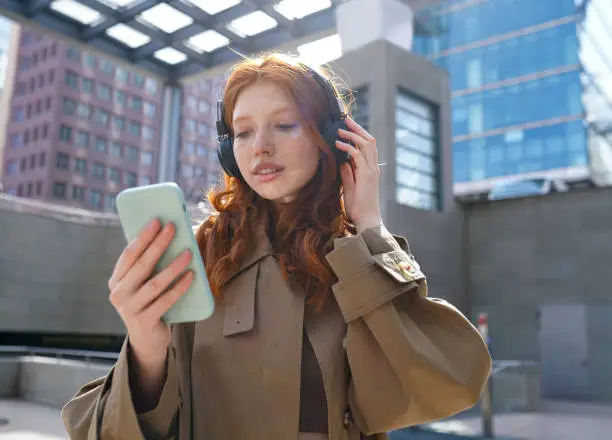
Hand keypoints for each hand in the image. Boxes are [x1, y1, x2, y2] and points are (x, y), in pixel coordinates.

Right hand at [108, 218, 193, 361]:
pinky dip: (179, 287)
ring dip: (173, 266)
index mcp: (116, 281)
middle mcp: (118, 294)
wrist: (146, 340)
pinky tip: (191, 275)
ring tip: (189, 253)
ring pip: (155, 283)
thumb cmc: (148, 303)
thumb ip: (147, 266)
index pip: (129, 254)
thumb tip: (168, 236)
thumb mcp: (141, 285)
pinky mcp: (144, 322)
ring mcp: (130, 309)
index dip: (143, 237)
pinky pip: (165, 301)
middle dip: (158, 244)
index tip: (157, 221)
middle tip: (172, 228)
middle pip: (142, 265)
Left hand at [335, 117, 382, 231]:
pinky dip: (349, 147)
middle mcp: (373, 168)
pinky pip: (358, 156)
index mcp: (371, 169)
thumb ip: (347, 173)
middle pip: (369, 141)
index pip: (368, 146)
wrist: (367, 221)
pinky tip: (339, 144)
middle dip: (357, 128)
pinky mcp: (367, 176)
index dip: (359, 134)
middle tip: (346, 119)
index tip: (347, 127)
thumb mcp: (350, 187)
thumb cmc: (358, 207)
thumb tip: (342, 161)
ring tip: (340, 129)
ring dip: (353, 135)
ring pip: (366, 145)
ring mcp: (371, 171)